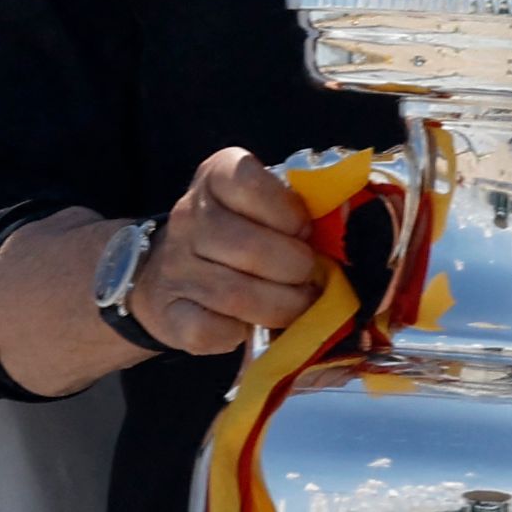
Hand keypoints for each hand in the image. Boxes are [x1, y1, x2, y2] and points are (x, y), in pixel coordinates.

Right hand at [134, 150, 331, 354]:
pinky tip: (251, 325)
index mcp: (216, 177)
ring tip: (297, 305)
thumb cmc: (238, 233)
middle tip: (309, 277)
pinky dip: (241, 334)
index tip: (302, 231)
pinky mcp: (170, 314)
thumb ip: (296, 212)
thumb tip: (342, 235)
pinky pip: (212, 331)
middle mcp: (188, 217)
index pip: (250, 184)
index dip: (289, 214)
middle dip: (296, 269)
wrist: (170, 274)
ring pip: (237, 296)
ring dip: (281, 307)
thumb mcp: (263, 206)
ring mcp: (174, 267)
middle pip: (250, 248)